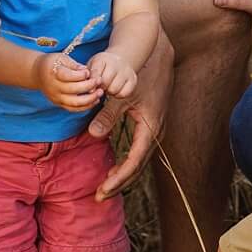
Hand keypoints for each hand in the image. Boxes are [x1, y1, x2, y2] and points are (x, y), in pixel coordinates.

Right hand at [37, 53, 101, 111]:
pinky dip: (85, 107)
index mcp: (53, 73)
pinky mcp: (59, 104)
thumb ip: (74, 65)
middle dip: (89, 86)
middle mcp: (54, 87)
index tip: (88, 71)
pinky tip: (95, 101)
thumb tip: (86, 71)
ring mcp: (56, 97)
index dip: (80, 75)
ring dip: (90, 99)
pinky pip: (73, 109)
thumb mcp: (61, 58)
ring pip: (74, 103)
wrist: (37, 73)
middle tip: (99, 81)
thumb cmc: (52, 63)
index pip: (67, 76)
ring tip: (100, 93)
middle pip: (73, 90)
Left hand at [84, 50, 136, 98]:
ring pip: (115, 89)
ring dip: (109, 92)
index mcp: (103, 59)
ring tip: (108, 87)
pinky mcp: (133, 79)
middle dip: (100, 88)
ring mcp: (126, 71)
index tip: (91, 88)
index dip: (92, 82)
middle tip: (100, 87)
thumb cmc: (102, 66)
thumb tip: (90, 90)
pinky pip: (124, 93)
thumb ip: (88, 76)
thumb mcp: (92, 66)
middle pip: (106, 82)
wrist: (119, 60)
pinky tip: (115, 89)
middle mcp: (117, 63)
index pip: (96, 72)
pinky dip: (118, 94)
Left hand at [87, 33, 170, 199]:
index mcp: (150, 128)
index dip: (117, 179)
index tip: (101, 191)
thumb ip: (108, 114)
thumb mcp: (122, 94)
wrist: (158, 55)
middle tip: (99, 196)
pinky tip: (115, 165)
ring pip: (139, 159)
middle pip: (137, 167)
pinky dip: (127, 161)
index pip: (133, 163)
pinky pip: (139, 150)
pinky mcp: (150, 123)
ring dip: (123, 173)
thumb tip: (93, 135)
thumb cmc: (141, 73)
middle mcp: (155, 132)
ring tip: (105, 185)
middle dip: (119, 182)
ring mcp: (154, 128)